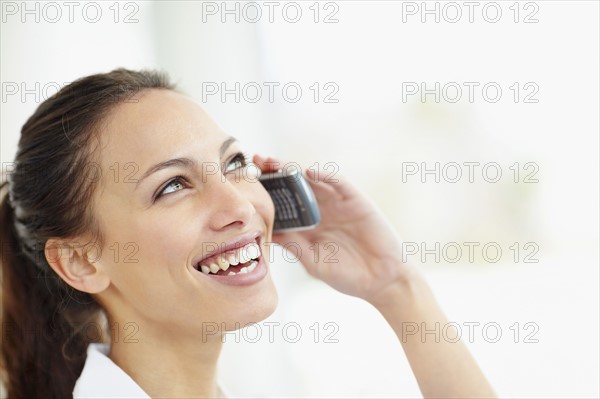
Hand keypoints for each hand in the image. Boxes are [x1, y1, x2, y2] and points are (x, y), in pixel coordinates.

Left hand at [254, 155, 420, 305]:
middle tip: (252, 163)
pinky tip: (308, 172)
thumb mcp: (314, 262)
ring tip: (272, 162)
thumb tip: (266, 232)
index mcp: (305, 227)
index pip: (281, 205)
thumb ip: (294, 246)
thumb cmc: (347, 276)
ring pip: (311, 181)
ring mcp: (336, 204)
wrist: (382, 280)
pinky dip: (323, 175)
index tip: (243, 185)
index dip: (264, 194)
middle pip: (291, 187)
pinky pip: (337, 183)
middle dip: (273, 174)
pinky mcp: (354, 200)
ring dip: (292, 169)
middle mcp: (318, 212)